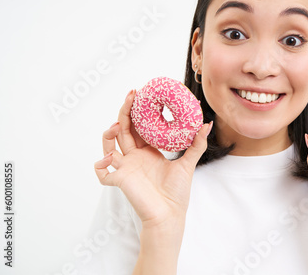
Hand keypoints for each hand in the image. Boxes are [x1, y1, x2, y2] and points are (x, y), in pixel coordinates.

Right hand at [94, 89, 211, 230]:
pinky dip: (100, 165)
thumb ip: (196, 144)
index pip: (138, 126)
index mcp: (147, 150)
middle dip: (124, 112)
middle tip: (131, 96)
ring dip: (109, 134)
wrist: (170, 214)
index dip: (137, 110)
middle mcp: (134, 157)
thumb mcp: (188, 164)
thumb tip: (207, 125)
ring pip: (109, 146)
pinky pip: (102, 173)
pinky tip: (108, 158)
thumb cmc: (177, 192)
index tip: (140, 94)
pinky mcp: (120, 180)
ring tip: (116, 126)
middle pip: (123, 130)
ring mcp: (125, 168)